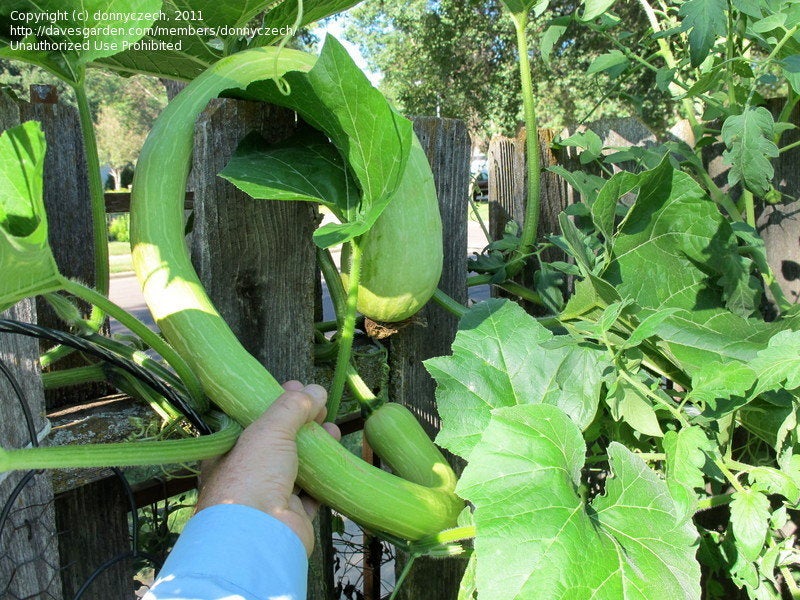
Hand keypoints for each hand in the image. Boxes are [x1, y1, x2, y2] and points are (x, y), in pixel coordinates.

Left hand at [196, 381, 340, 554]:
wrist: (259, 535)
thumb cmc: (252, 475)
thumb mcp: (269, 430)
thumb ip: (292, 407)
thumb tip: (316, 389)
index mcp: (228, 453)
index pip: (252, 421)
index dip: (274, 403)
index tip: (296, 389)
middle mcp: (246, 475)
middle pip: (277, 442)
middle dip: (300, 423)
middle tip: (320, 406)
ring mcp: (269, 497)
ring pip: (296, 466)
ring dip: (315, 447)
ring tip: (332, 428)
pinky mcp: (292, 515)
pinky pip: (311, 492)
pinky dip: (324, 476)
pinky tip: (336, 459)